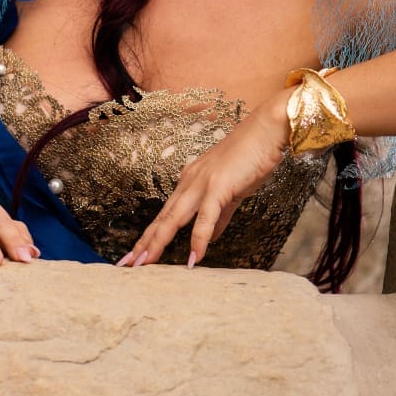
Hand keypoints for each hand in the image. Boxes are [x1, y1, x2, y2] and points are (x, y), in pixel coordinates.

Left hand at [118, 94, 289, 267]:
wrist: (267, 130)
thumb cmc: (251, 158)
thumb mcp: (231, 192)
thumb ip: (219, 216)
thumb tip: (210, 238)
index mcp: (190, 183)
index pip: (165, 215)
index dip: (150, 237)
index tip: (137, 255)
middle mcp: (189, 183)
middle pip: (161, 219)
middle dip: (143, 244)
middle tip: (127, 265)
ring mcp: (202, 183)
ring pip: (173, 218)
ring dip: (158, 243)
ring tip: (145, 264)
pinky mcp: (219, 186)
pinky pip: (205, 217)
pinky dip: (198, 238)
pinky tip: (193, 258)